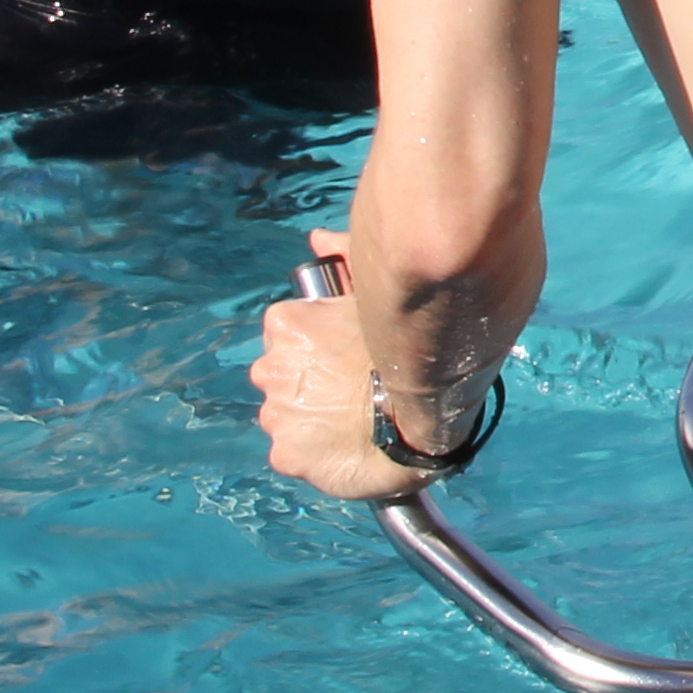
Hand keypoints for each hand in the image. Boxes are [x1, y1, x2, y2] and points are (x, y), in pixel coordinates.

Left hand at [255, 235, 428, 504]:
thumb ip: (347, 257)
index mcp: (285, 324)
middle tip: (353, 386)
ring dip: (311, 415)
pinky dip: (315, 452)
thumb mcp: (379, 289)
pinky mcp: (286, 455)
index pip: (288, 333)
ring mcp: (276, 414)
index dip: (319, 343)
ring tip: (354, 419)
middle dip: (310, 379)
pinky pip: (295, 452)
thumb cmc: (407, 341)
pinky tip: (347, 446)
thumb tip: (318, 238)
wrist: (423, 411)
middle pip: (284, 374)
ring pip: (287, 414)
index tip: (346, 354)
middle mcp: (269, 368)